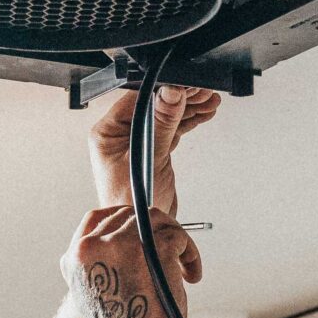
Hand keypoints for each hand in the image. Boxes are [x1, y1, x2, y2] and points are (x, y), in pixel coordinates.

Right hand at [61, 204, 199, 317]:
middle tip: (171, 249)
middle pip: (130, 215)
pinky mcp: (155, 247)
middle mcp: (94, 244)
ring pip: (157, 219)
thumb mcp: (94, 296)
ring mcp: (124, 243)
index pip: (96, 218)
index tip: (141, 234)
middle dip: (154, 229)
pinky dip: (190, 253)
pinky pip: (179, 235)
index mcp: (76, 257)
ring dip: (175, 239)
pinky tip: (192, 275)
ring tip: (183, 265)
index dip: (122, 221)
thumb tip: (125, 247)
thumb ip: (100, 267)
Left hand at [87, 84, 219, 217]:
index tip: (186, 85)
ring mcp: (137, 141)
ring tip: (209, 99)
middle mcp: (120, 134)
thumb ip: (162, 124)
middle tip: (203, 91)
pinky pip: (171, 128)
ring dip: (188, 107)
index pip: (137, 99)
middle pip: (154, 104)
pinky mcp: (153, 149)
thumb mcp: (150, 159)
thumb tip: (170, 94)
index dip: (163, 89)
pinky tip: (203, 112)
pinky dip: (188, 120)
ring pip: (165, 115)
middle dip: (181, 97)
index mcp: (108, 132)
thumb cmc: (132, 205)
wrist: (143, 232)